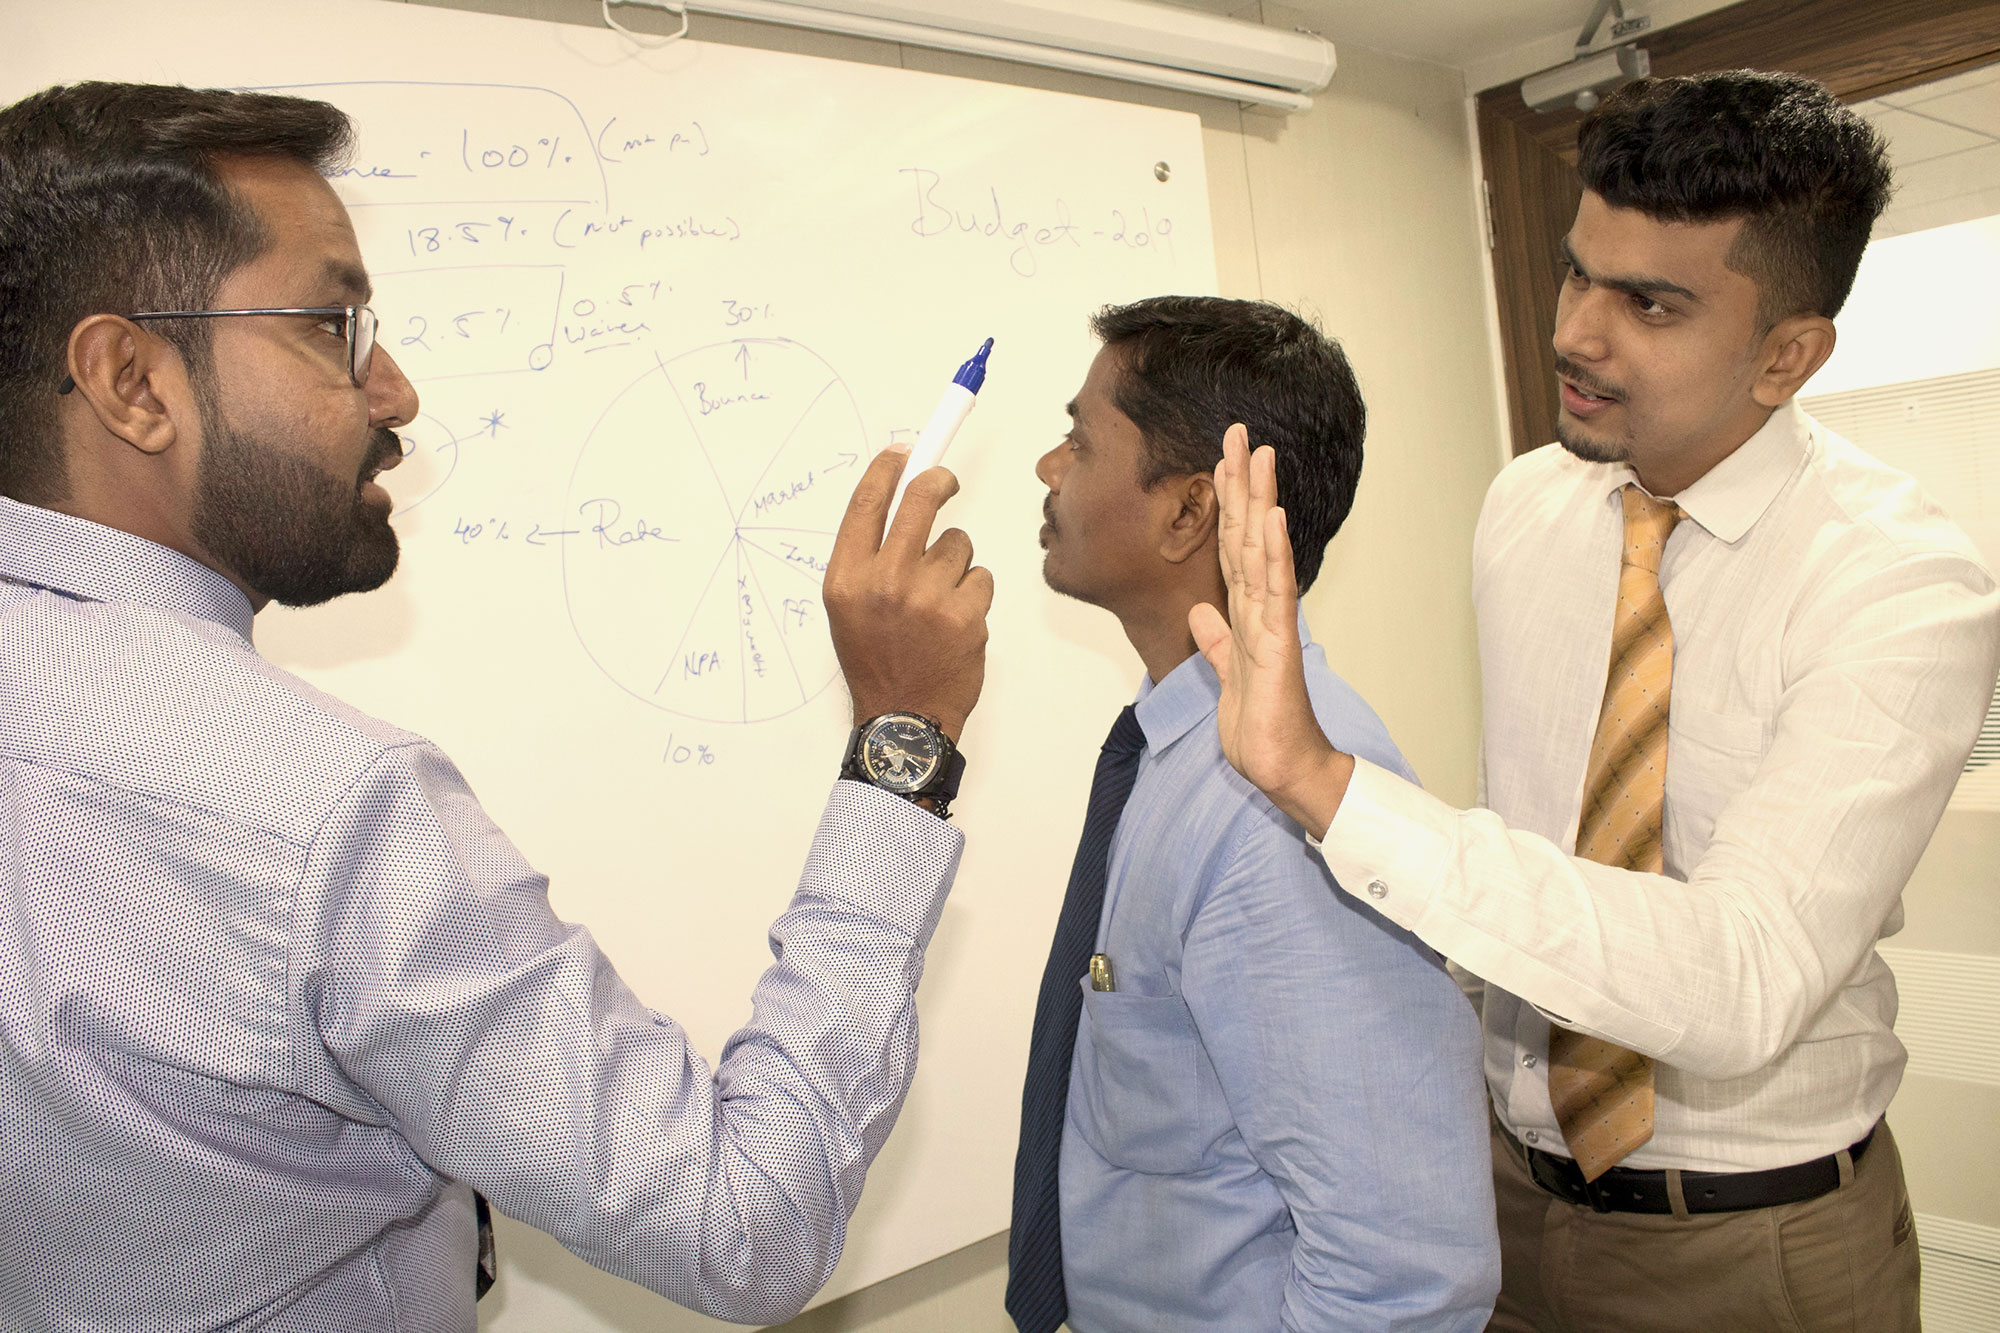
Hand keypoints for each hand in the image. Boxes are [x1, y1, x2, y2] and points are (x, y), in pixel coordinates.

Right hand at [825, 448, 993, 741]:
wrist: (903, 720)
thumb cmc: (877, 661)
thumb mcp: (849, 607)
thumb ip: (868, 557)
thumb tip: (898, 497)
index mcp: (847, 579)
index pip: (867, 502)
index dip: (889, 467)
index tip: (906, 451)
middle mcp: (884, 583)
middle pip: (920, 500)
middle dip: (938, 482)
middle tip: (945, 482)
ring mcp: (927, 598)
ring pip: (959, 544)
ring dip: (955, 564)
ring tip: (938, 601)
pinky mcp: (965, 615)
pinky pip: (981, 577)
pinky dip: (974, 594)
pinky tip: (956, 622)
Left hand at [1188, 425, 1352, 836]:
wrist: (1281, 767)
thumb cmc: (1260, 725)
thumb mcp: (1225, 676)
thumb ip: (1215, 641)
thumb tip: (1199, 614)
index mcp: (1245, 614)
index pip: (1232, 547)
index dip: (1227, 503)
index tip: (1223, 459)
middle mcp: (1261, 609)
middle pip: (1247, 535)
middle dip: (1241, 483)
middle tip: (1239, 431)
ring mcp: (1272, 623)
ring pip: (1261, 551)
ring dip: (1258, 501)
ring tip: (1258, 455)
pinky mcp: (1278, 646)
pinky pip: (1275, 593)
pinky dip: (1272, 554)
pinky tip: (1270, 518)